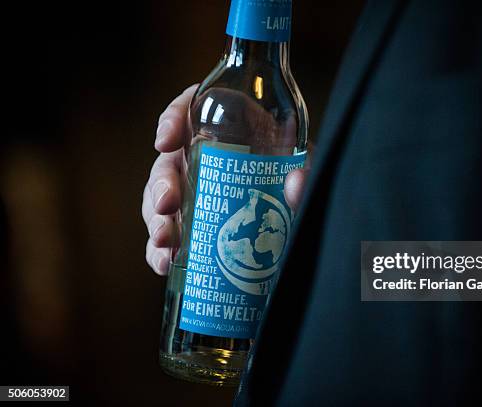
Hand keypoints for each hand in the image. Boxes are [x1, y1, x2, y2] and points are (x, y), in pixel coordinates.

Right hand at [142, 85, 309, 274]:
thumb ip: (310, 174)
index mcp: (235, 127)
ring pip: (161, 196)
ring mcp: (199, 188)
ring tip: (164, 242)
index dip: (173, 117)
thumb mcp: (312, 171)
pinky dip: (160, 248)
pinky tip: (164, 263)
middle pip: (171, 159)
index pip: (196, 108)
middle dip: (161, 182)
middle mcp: (210, 155)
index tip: (166, 142)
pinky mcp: (195, 221)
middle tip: (167, 205)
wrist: (310, 218)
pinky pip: (169, 231)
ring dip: (156, 219)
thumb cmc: (306, 181)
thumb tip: (296, 183)